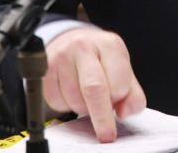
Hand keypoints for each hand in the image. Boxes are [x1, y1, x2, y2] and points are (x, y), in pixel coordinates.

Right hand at [45, 27, 146, 141]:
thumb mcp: (124, 73)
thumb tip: (124, 112)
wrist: (74, 43)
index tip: (118, 112)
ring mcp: (62, 55)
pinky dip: (65, 105)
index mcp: (110, 45)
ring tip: (86, 96)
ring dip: (82, 108)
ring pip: (74, 98)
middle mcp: (84, 46)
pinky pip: (56, 100)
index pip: (118, 83)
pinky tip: (71, 92)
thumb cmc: (101, 61)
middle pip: (93, 88)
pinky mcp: (45, 69)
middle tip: (106, 134)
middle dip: (101, 116)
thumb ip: (132, 96)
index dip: (118, 101)